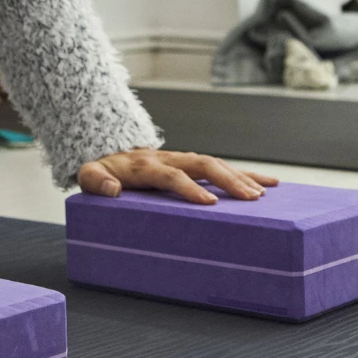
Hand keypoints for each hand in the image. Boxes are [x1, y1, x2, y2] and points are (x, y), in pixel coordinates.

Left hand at [78, 149, 278, 204]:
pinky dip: (245, 175)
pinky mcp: (192, 164)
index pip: (171, 175)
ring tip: (263, 193)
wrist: (110, 152)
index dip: (190, 189)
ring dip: (241, 177)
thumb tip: (111, 189)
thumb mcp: (90, 175)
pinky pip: (221, 167)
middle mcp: (169, 158)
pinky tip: (267, 185)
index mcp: (145, 165)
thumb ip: (95, 181)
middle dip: (228, 180)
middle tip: (250, 199)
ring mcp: (182, 159)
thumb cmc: (102, 172)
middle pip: (202, 164)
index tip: (209, 204)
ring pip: (216, 164)